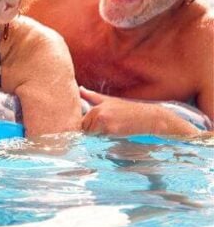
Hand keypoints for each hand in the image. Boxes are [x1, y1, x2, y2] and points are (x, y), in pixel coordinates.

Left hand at [80, 87, 199, 136]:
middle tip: (110, 125)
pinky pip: (102, 138)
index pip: (81, 120)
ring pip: (93, 134)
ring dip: (100, 134)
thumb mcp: (109, 100)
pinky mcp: (110, 130)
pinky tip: (118, 130)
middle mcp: (97, 112)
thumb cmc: (128, 109)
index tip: (99, 123)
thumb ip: (92, 96)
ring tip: (114, 126)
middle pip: (85, 129)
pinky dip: (107, 136)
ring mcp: (104, 121)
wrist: (148, 117)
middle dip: (93, 130)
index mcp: (96, 106)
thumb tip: (79, 89)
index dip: (87, 124)